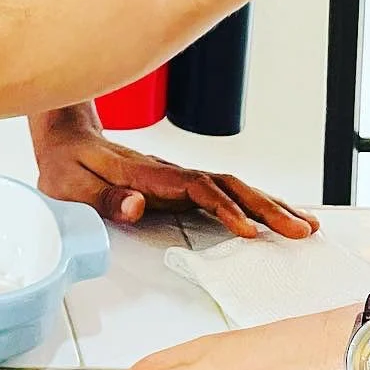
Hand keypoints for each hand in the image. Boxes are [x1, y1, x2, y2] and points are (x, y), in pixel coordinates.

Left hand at [32, 106, 317, 239]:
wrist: (64, 137)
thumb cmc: (65, 165)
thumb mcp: (68, 186)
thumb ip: (101, 197)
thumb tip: (137, 206)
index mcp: (145, 174)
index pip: (195, 188)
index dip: (224, 208)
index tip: (250, 232)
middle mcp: (168, 172)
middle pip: (226, 184)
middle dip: (265, 207)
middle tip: (301, 230)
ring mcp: (176, 177)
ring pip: (231, 186)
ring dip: (268, 204)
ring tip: (305, 225)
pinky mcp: (178, 185)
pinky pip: (222, 192)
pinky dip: (253, 203)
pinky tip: (275, 216)